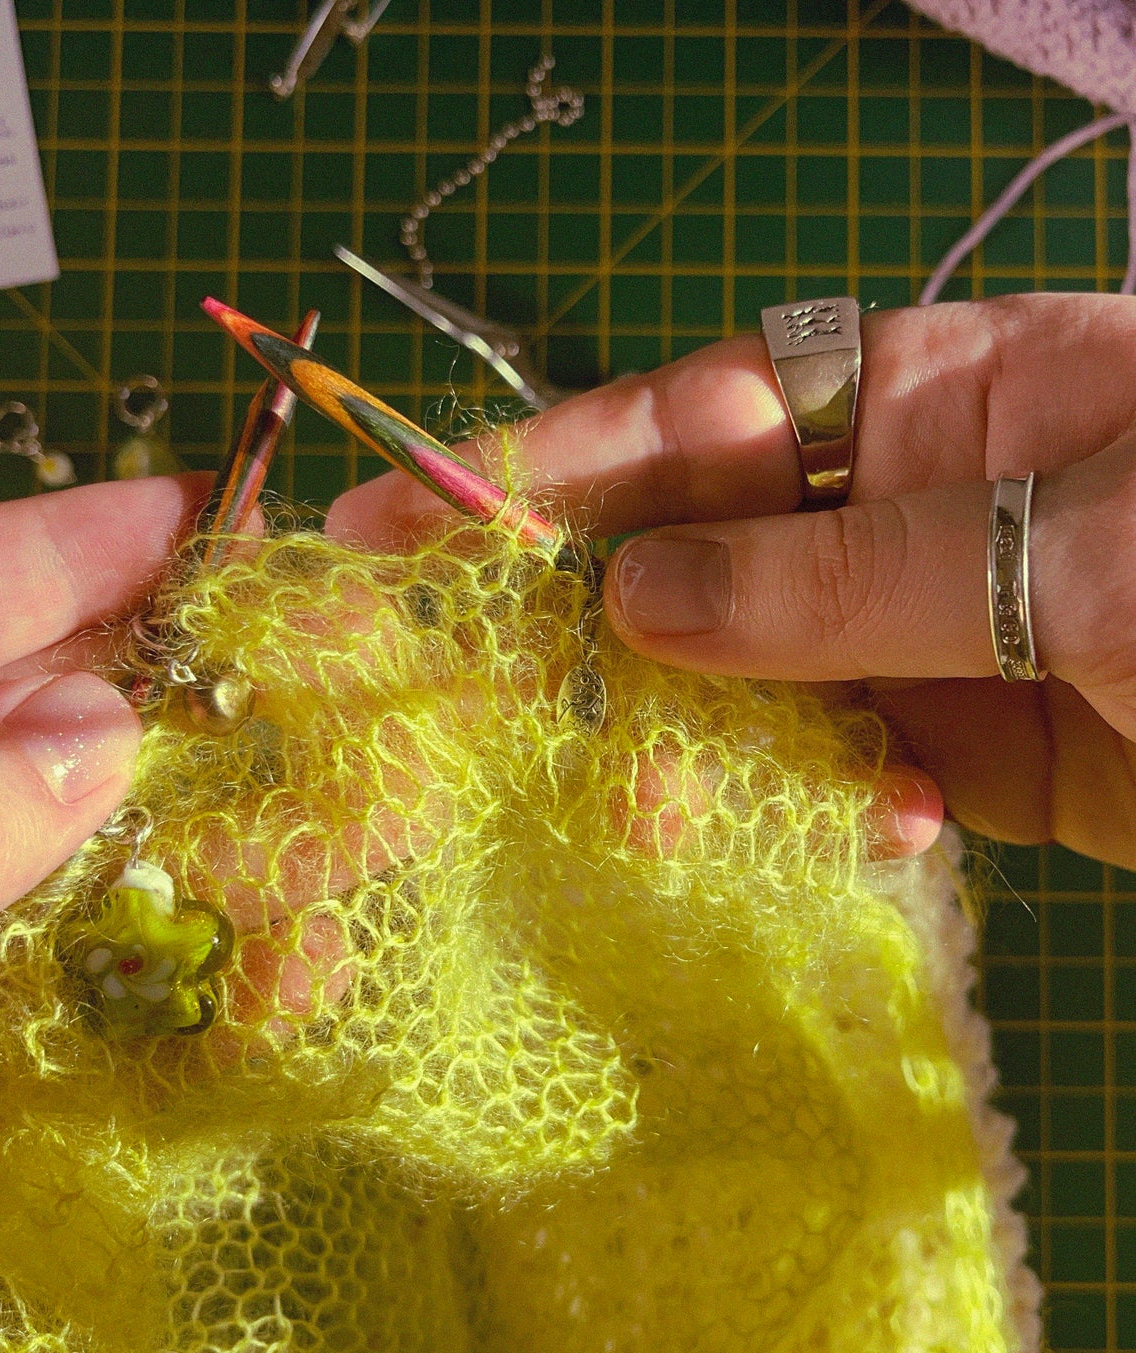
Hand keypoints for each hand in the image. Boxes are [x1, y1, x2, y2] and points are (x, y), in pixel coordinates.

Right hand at [329, 292, 1135, 868]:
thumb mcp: (1073, 547)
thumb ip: (847, 575)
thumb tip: (639, 598)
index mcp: (939, 396)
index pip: (699, 417)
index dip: (544, 464)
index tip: (407, 510)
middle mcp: (911, 510)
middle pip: (699, 552)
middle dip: (581, 615)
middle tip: (458, 682)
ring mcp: (935, 635)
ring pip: (755, 681)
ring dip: (698, 742)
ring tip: (642, 804)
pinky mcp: (975, 753)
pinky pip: (846, 773)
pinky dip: (826, 809)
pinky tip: (861, 832)